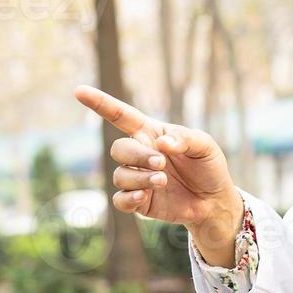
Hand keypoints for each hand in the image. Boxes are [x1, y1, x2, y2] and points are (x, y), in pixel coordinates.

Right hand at [73, 85, 242, 264]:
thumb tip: (161, 143)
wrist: (214, 200)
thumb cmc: (208, 166)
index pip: (121, 116)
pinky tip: (144, 196)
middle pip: (119, 149)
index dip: (100, 103)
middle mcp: (140, 154)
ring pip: (120, 175)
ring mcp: (137, 178)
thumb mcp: (205, 146)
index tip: (79, 90)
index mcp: (151, 133)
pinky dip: (129, 198)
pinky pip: (119, 199)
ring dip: (139, 178)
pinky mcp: (138, 201)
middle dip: (137, 155)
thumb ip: (185, 139)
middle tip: (161, 163)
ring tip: (162, 180)